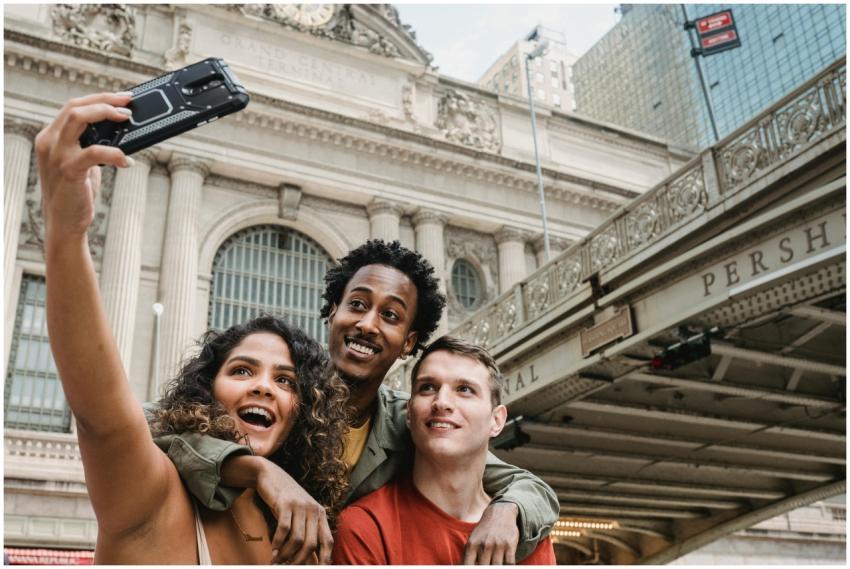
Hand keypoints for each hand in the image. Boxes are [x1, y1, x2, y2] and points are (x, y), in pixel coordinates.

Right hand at [35, 92, 132, 240]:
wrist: (64, 223)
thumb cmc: (76, 193)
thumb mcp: (81, 164)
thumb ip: (91, 145)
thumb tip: (120, 131)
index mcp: (50, 137)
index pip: (72, 107)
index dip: (98, 98)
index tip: (121, 97)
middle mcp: (49, 142)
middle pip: (75, 107)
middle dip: (104, 100)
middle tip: (128, 103)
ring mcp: (56, 155)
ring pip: (78, 118)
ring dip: (105, 114)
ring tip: (127, 119)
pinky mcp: (69, 170)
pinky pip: (95, 152)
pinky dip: (116, 153)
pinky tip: (128, 161)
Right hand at [253, 459, 332, 564]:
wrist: (272, 475)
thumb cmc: (287, 500)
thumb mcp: (301, 514)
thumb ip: (307, 532)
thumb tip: (311, 559)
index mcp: (320, 514)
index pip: (328, 540)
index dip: (325, 558)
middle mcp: (313, 510)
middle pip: (311, 544)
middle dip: (299, 561)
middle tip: (288, 567)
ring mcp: (300, 506)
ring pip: (297, 540)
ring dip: (286, 554)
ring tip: (277, 561)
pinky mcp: (285, 503)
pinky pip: (284, 529)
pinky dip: (278, 543)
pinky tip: (273, 550)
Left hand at [463, 502, 519, 564]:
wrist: (500, 514)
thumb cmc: (484, 532)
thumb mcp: (472, 540)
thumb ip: (468, 556)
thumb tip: (464, 567)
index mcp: (472, 545)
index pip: (468, 565)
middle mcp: (484, 545)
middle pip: (484, 567)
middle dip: (485, 568)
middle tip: (487, 563)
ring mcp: (497, 545)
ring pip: (497, 567)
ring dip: (496, 566)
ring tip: (493, 563)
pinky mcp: (509, 545)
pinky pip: (509, 563)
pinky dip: (508, 566)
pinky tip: (504, 564)